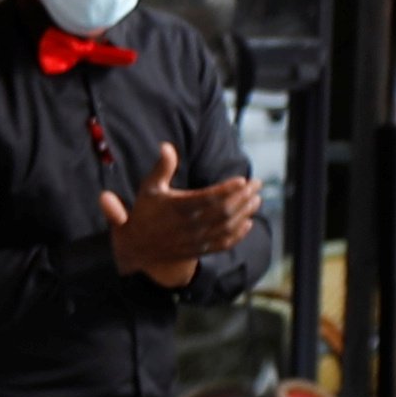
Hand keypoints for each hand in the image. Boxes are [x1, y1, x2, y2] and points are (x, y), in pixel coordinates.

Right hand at [108, 144, 259, 283]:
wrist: (138, 248)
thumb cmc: (145, 212)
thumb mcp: (149, 188)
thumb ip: (161, 168)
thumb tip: (166, 146)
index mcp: (177, 208)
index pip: (208, 198)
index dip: (227, 190)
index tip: (242, 179)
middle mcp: (189, 226)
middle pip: (223, 212)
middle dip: (243, 197)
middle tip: (257, 184)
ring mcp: (195, 240)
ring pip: (227, 227)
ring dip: (245, 213)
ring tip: (256, 199)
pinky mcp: (199, 251)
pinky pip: (223, 244)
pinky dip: (238, 235)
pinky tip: (248, 222)